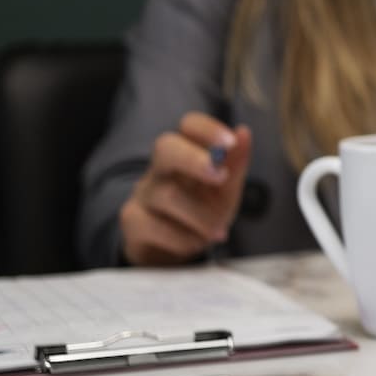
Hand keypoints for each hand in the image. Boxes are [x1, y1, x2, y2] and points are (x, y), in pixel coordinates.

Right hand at [118, 113, 253, 264]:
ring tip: (217, 232)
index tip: (231, 142)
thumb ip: (235, 164)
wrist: (172, 250)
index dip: (209, 129)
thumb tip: (243, 132)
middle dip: (194, 159)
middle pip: (165, 147)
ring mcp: (143, 193)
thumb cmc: (201, 211)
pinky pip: (156, 227)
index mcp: (187, 153)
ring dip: (202, 217)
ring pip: (168, 195)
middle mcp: (161, 168)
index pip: (189, 125)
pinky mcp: (132, 221)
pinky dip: (184, 239)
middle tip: (221, 177)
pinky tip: (194, 243)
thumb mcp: (225, 190)